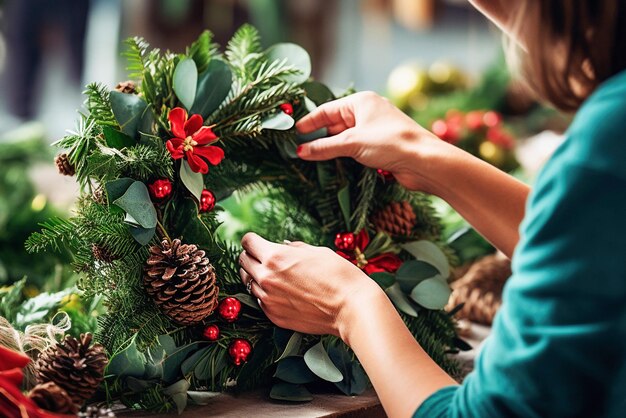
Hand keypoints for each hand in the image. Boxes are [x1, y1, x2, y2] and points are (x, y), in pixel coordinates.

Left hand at [238, 232, 383, 337]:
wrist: (351, 307)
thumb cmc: (338, 275)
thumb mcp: (317, 251)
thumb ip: (293, 247)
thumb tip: (283, 246)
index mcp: (275, 257)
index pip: (248, 242)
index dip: (252, 240)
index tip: (257, 242)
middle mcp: (266, 278)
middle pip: (243, 262)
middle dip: (251, 257)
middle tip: (263, 257)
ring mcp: (268, 299)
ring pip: (248, 283)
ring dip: (256, 277)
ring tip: (274, 276)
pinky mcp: (274, 316)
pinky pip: (260, 301)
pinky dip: (266, 295)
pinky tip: (281, 293)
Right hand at [296, 91, 451, 192]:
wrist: (424, 161)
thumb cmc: (390, 143)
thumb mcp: (352, 143)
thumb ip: (324, 147)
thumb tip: (301, 151)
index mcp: (361, 102)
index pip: (327, 110)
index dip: (309, 122)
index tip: (293, 134)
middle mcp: (367, 112)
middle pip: (335, 124)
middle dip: (319, 137)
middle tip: (299, 150)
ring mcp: (374, 130)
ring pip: (344, 138)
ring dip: (330, 149)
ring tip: (311, 160)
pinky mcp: (380, 146)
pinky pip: (355, 149)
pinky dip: (343, 156)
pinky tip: (331, 165)